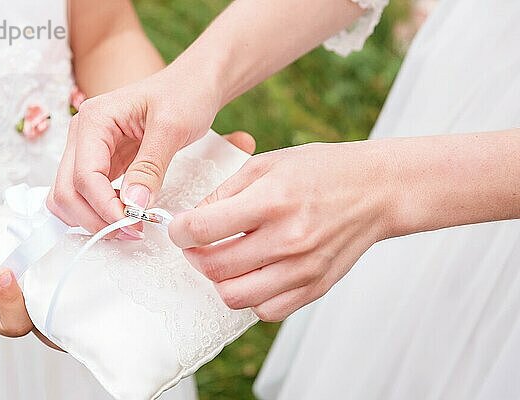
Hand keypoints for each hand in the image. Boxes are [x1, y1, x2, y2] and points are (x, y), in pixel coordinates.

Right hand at [47, 66, 221, 237]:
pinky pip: (88, 194)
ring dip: (93, 218)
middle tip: (132, 231)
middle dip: (95, 218)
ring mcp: (90, 150)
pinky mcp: (103, 162)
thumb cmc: (185, 94)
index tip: (133, 223)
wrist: (194, 84)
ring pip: (69, 197)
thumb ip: (150, 167)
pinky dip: (100, 211)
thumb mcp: (172, 128)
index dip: (104, 207)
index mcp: (94, 120)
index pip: (83, 176)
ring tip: (130, 226)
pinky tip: (127, 215)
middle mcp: (83, 135)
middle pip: (66, 191)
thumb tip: (133, 203)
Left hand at [169, 141, 397, 321]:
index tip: (178, 228)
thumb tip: (192, 220)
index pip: (202, 228)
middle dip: (193, 256)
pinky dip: (250, 297)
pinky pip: (266, 310)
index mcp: (272, 200)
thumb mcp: (268, 164)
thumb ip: (225, 192)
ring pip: (235, 296)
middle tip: (196, 245)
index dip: (178, 230)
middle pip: (214, 268)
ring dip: (219, 280)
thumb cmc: (322, 171)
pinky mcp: (314, 287)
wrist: (376, 190)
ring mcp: (303, 268)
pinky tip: (253, 274)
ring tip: (224, 260)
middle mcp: (287, 239)